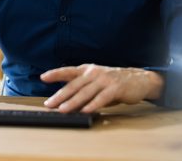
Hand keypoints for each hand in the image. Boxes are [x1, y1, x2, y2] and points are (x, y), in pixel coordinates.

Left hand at [40, 64, 163, 112]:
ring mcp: (105, 80)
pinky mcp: (115, 88)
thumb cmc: (113, 82)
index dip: (55, 73)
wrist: (138, 79)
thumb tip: (66, 102)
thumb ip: (83, 90)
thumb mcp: (96, 82)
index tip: (43, 77)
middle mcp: (94, 73)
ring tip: (63, 110)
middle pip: (74, 85)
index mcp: (87, 70)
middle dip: (60, 95)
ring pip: (85, 92)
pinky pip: (102, 98)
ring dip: (73, 102)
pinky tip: (85, 111)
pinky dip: (93, 105)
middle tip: (49, 104)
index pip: (68, 71)